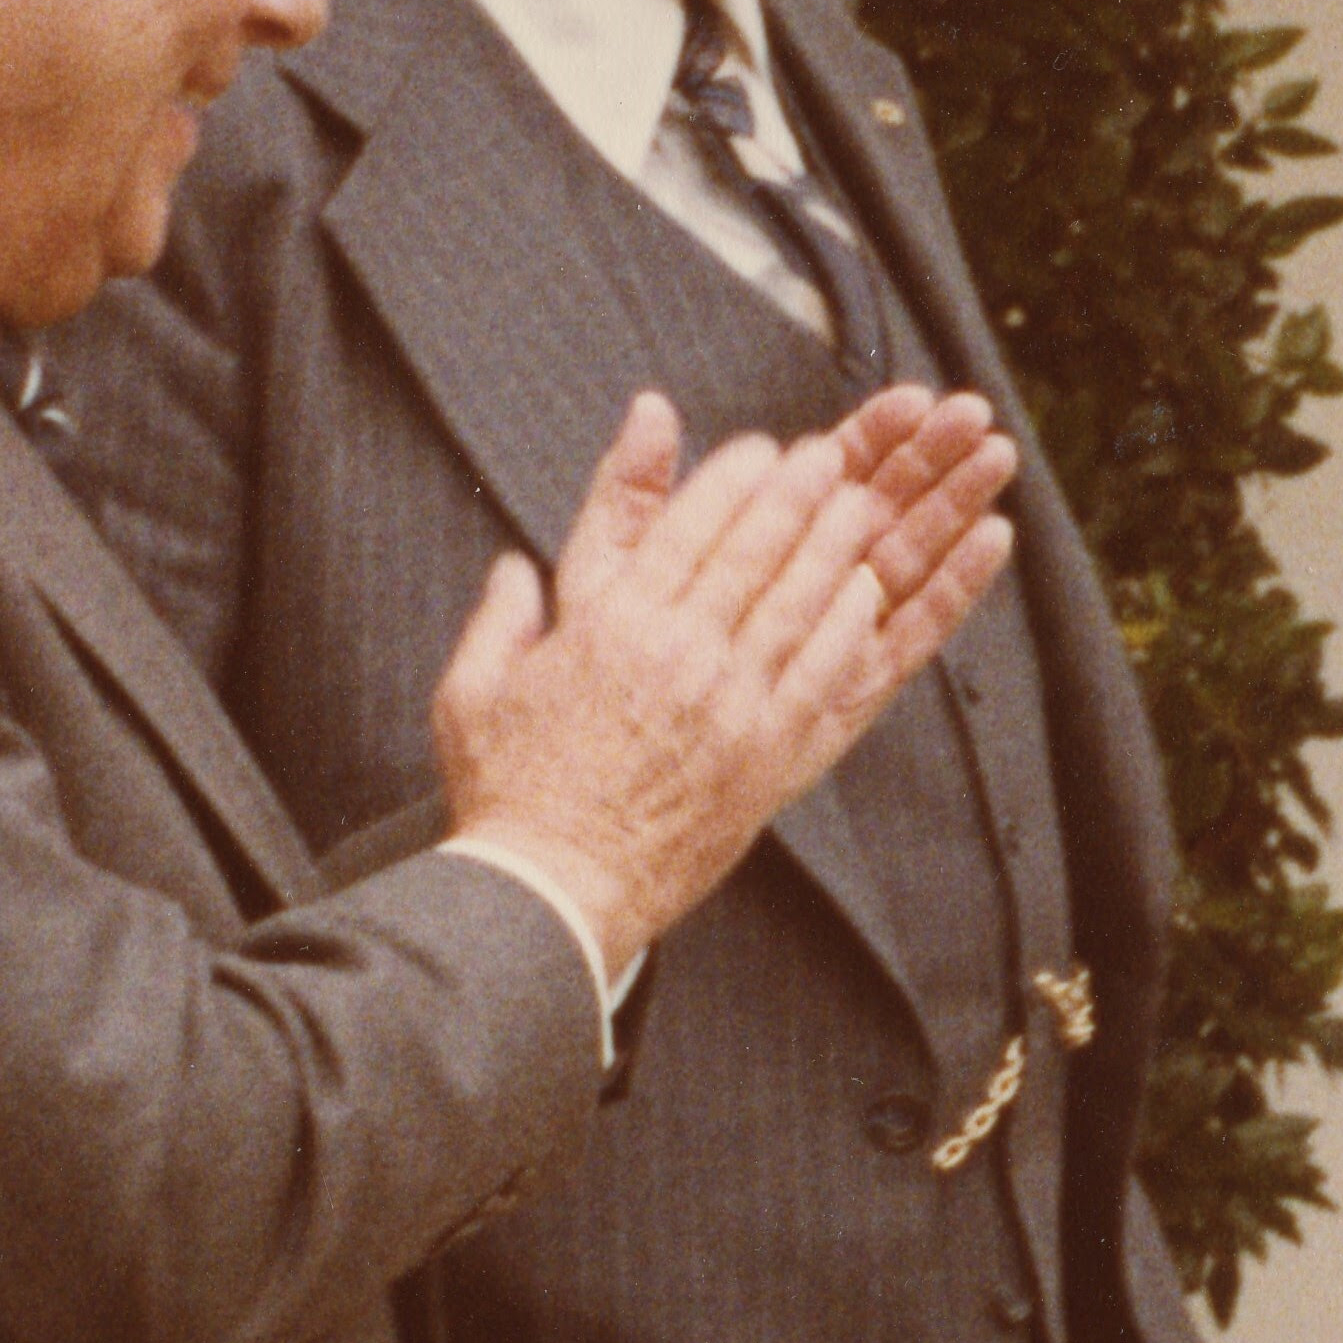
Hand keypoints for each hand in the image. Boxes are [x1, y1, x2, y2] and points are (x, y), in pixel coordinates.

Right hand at [431, 389, 1017, 967]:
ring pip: (800, 601)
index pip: (686, 525)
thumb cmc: (508, 794)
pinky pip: (824, 673)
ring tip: (862, 503)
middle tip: (830, 455)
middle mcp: (680, 653)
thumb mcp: (473, 688)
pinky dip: (850, 624)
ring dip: (836, 544)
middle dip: (798, 492)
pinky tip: (868, 592)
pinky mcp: (768, 756)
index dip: (731, 478)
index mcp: (609, 625)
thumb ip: (502, 614)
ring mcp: (732, 705)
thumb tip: (512, 565)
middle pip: (756, 549)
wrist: (554, 893)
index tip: (759, 449)